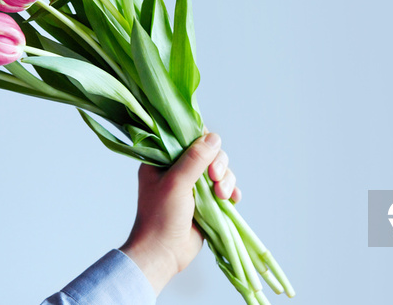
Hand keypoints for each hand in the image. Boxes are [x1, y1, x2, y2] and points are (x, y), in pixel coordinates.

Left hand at [120, 132, 240, 294]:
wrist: (163, 254)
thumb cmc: (160, 218)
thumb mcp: (176, 183)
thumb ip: (194, 159)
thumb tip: (214, 138)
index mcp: (162, 161)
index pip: (187, 138)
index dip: (202, 141)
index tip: (210, 152)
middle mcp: (178, 170)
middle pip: (209, 153)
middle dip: (218, 164)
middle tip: (216, 177)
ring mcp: (193, 186)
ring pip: (219, 170)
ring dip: (226, 180)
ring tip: (222, 195)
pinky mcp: (205, 201)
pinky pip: (224, 188)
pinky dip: (230, 191)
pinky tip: (232, 199)